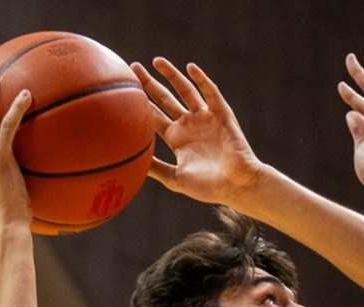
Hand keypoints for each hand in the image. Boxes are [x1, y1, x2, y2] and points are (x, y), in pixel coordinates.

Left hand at [131, 58, 261, 205]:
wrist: (237, 185)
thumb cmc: (209, 187)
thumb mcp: (176, 179)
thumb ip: (156, 168)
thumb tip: (131, 162)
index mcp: (177, 138)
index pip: (154, 115)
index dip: (140, 103)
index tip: (126, 89)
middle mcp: (189, 125)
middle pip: (165, 99)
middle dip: (149, 83)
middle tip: (132, 68)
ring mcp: (205, 118)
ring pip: (185, 90)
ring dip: (172, 75)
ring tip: (156, 61)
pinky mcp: (221, 114)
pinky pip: (210, 92)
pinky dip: (202, 79)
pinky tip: (190, 68)